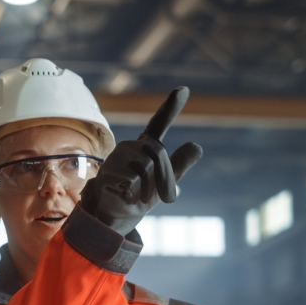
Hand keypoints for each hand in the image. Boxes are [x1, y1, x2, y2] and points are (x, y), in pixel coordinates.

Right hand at [79, 86, 202, 235]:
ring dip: (147, 188)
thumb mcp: (165, 181)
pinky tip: (125, 196)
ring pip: (145, 167)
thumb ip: (180, 164)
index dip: (171, 106)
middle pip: (158, 153)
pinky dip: (132, 193)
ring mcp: (117, 157)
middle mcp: (131, 146)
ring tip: (135, 194)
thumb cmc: (140, 194)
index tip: (183, 89)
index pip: (160, 123)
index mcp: (147, 146)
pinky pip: (131, 179)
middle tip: (150, 193)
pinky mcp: (108, 171)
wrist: (114, 215)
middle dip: (161, 177)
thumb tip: (197, 146)